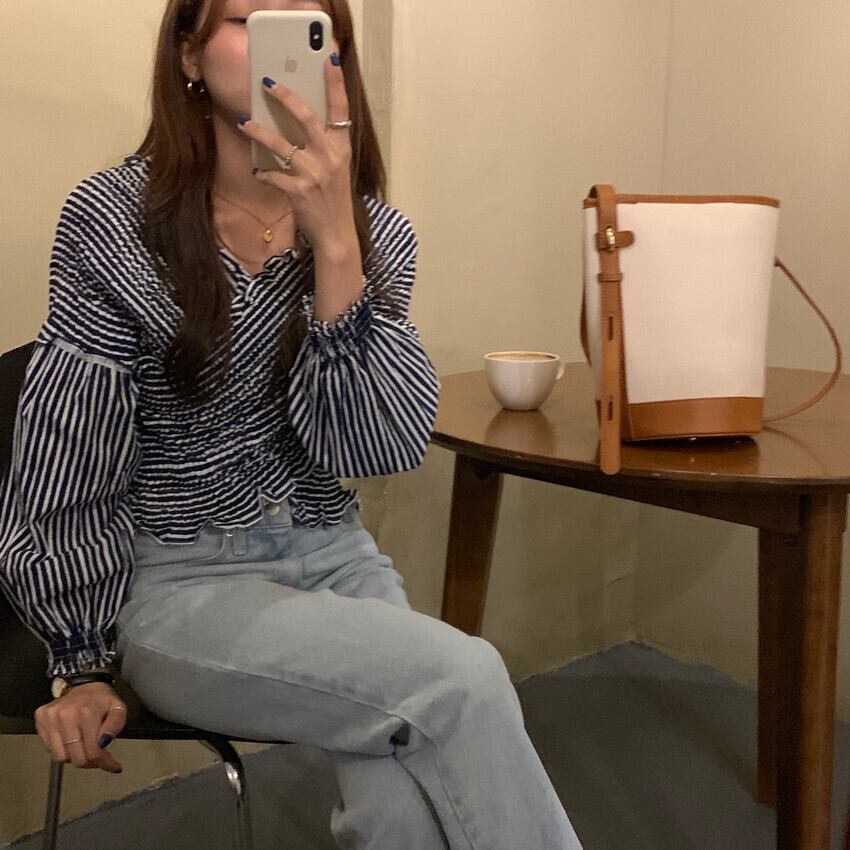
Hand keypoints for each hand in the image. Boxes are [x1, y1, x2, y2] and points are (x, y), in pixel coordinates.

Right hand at [35, 683, 126, 773]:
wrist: (85, 684)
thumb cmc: (101, 699)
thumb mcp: (118, 709)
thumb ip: (116, 725)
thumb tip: (105, 742)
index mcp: (87, 712)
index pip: (93, 751)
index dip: (103, 763)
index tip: (112, 766)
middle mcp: (65, 715)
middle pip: (76, 758)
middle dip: (90, 762)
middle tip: (98, 757)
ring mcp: (51, 717)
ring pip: (60, 757)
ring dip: (74, 757)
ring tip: (84, 746)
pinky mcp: (41, 719)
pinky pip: (49, 749)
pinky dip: (62, 749)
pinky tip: (72, 740)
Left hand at [237, 53, 358, 257]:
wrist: (336, 234)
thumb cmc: (334, 199)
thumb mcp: (337, 168)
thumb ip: (324, 145)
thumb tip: (301, 121)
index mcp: (342, 148)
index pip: (341, 109)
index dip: (335, 83)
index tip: (328, 59)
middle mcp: (329, 157)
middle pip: (306, 117)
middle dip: (285, 96)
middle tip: (267, 83)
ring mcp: (313, 174)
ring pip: (280, 144)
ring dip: (258, 131)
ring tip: (244, 122)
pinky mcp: (298, 191)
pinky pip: (273, 175)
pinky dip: (263, 172)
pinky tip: (258, 171)